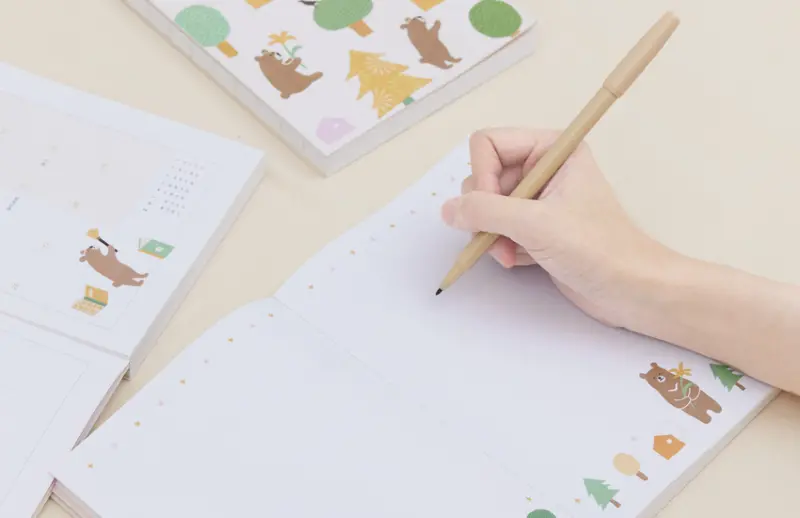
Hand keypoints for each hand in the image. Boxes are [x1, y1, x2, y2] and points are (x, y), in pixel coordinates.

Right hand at [441, 128, 672, 326]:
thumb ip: (485, 212)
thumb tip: (448, 210)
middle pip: (484, 176)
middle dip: (485, 211)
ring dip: (490, 233)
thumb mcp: (536, 224)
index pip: (489, 144)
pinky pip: (498, 227)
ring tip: (508, 254)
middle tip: (499, 237)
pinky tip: (516, 260)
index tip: (493, 208)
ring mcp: (539, 199)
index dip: (482, 176)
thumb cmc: (598, 249)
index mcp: (553, 149)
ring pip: (487, 205)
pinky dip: (500, 245)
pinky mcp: (537, 228)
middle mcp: (544, 168)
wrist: (631, 290)